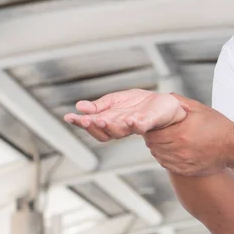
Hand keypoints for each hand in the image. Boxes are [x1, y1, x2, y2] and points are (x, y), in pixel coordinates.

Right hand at [64, 89, 186, 141]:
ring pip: (120, 130)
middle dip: (94, 126)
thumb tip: (79, 106)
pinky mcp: (150, 121)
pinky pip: (142, 126)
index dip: (81, 123)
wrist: (164, 105)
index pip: (93, 125)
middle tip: (85, 120)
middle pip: (104, 131)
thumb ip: (98, 106)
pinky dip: (135, 124)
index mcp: (111, 121)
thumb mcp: (114, 102)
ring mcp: (135, 125)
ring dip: (111, 126)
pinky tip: (130, 119)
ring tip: (102, 119)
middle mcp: (121, 126)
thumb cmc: (138, 105)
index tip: (69, 117)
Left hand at [144, 94, 233, 176]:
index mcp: (180, 133)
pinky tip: (172, 151)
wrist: (233, 146)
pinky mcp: (186, 170)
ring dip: (158, 149)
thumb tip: (165, 97)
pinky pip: (167, 165)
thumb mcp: (199, 108)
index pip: (152, 135)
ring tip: (165, 141)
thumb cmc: (217, 126)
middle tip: (158, 132)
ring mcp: (183, 162)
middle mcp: (179, 150)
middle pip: (153, 146)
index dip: (149, 130)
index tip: (153, 126)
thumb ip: (180, 101)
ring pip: (158, 157)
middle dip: (153, 138)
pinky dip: (165, 158)